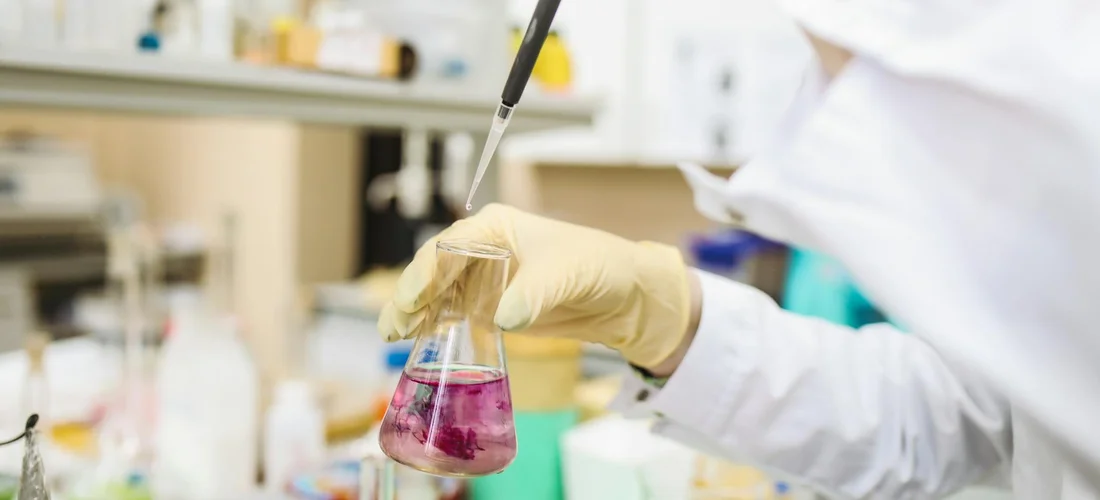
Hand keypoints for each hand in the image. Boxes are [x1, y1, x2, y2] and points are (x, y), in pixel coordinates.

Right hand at [377, 204, 694, 368]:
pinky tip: (417, 342)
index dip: (427, 270)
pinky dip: (434, 328)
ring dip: (415, 313)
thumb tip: (503, 316)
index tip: (415, 297)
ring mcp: (483, 280)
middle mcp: (481, 250)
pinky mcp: (490, 308)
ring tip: (396, 335)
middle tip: (396, 324)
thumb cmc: (597, 265)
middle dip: (411, 295)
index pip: (450, 245)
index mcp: (495, 228)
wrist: (622, 296)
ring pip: (437, 294)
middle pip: (434, 270)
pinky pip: (453, 316)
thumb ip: (533, 293)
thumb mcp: (566, 274)